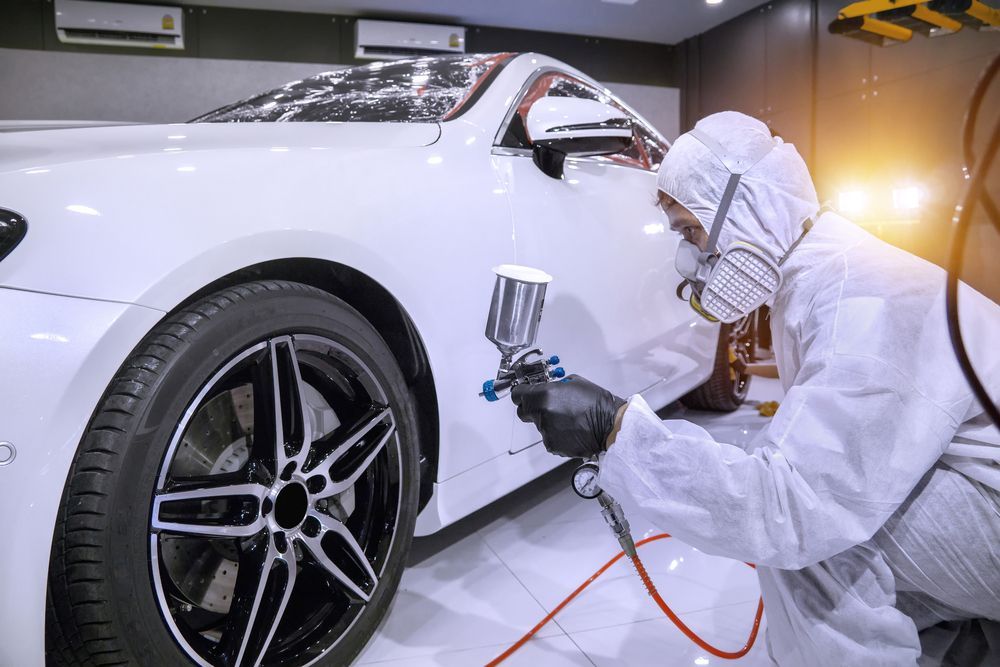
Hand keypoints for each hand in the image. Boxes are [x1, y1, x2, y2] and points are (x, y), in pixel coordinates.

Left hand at [511, 375, 625, 458]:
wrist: (610, 425)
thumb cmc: (596, 402)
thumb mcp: (574, 382)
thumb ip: (554, 386)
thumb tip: (546, 388)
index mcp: (545, 395)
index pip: (518, 395)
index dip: (520, 394)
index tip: (523, 394)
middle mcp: (542, 414)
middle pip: (524, 411)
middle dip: (532, 408)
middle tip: (546, 406)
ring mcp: (546, 431)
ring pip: (538, 425)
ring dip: (548, 421)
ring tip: (568, 419)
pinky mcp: (553, 445)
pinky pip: (548, 437)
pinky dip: (556, 434)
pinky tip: (570, 429)